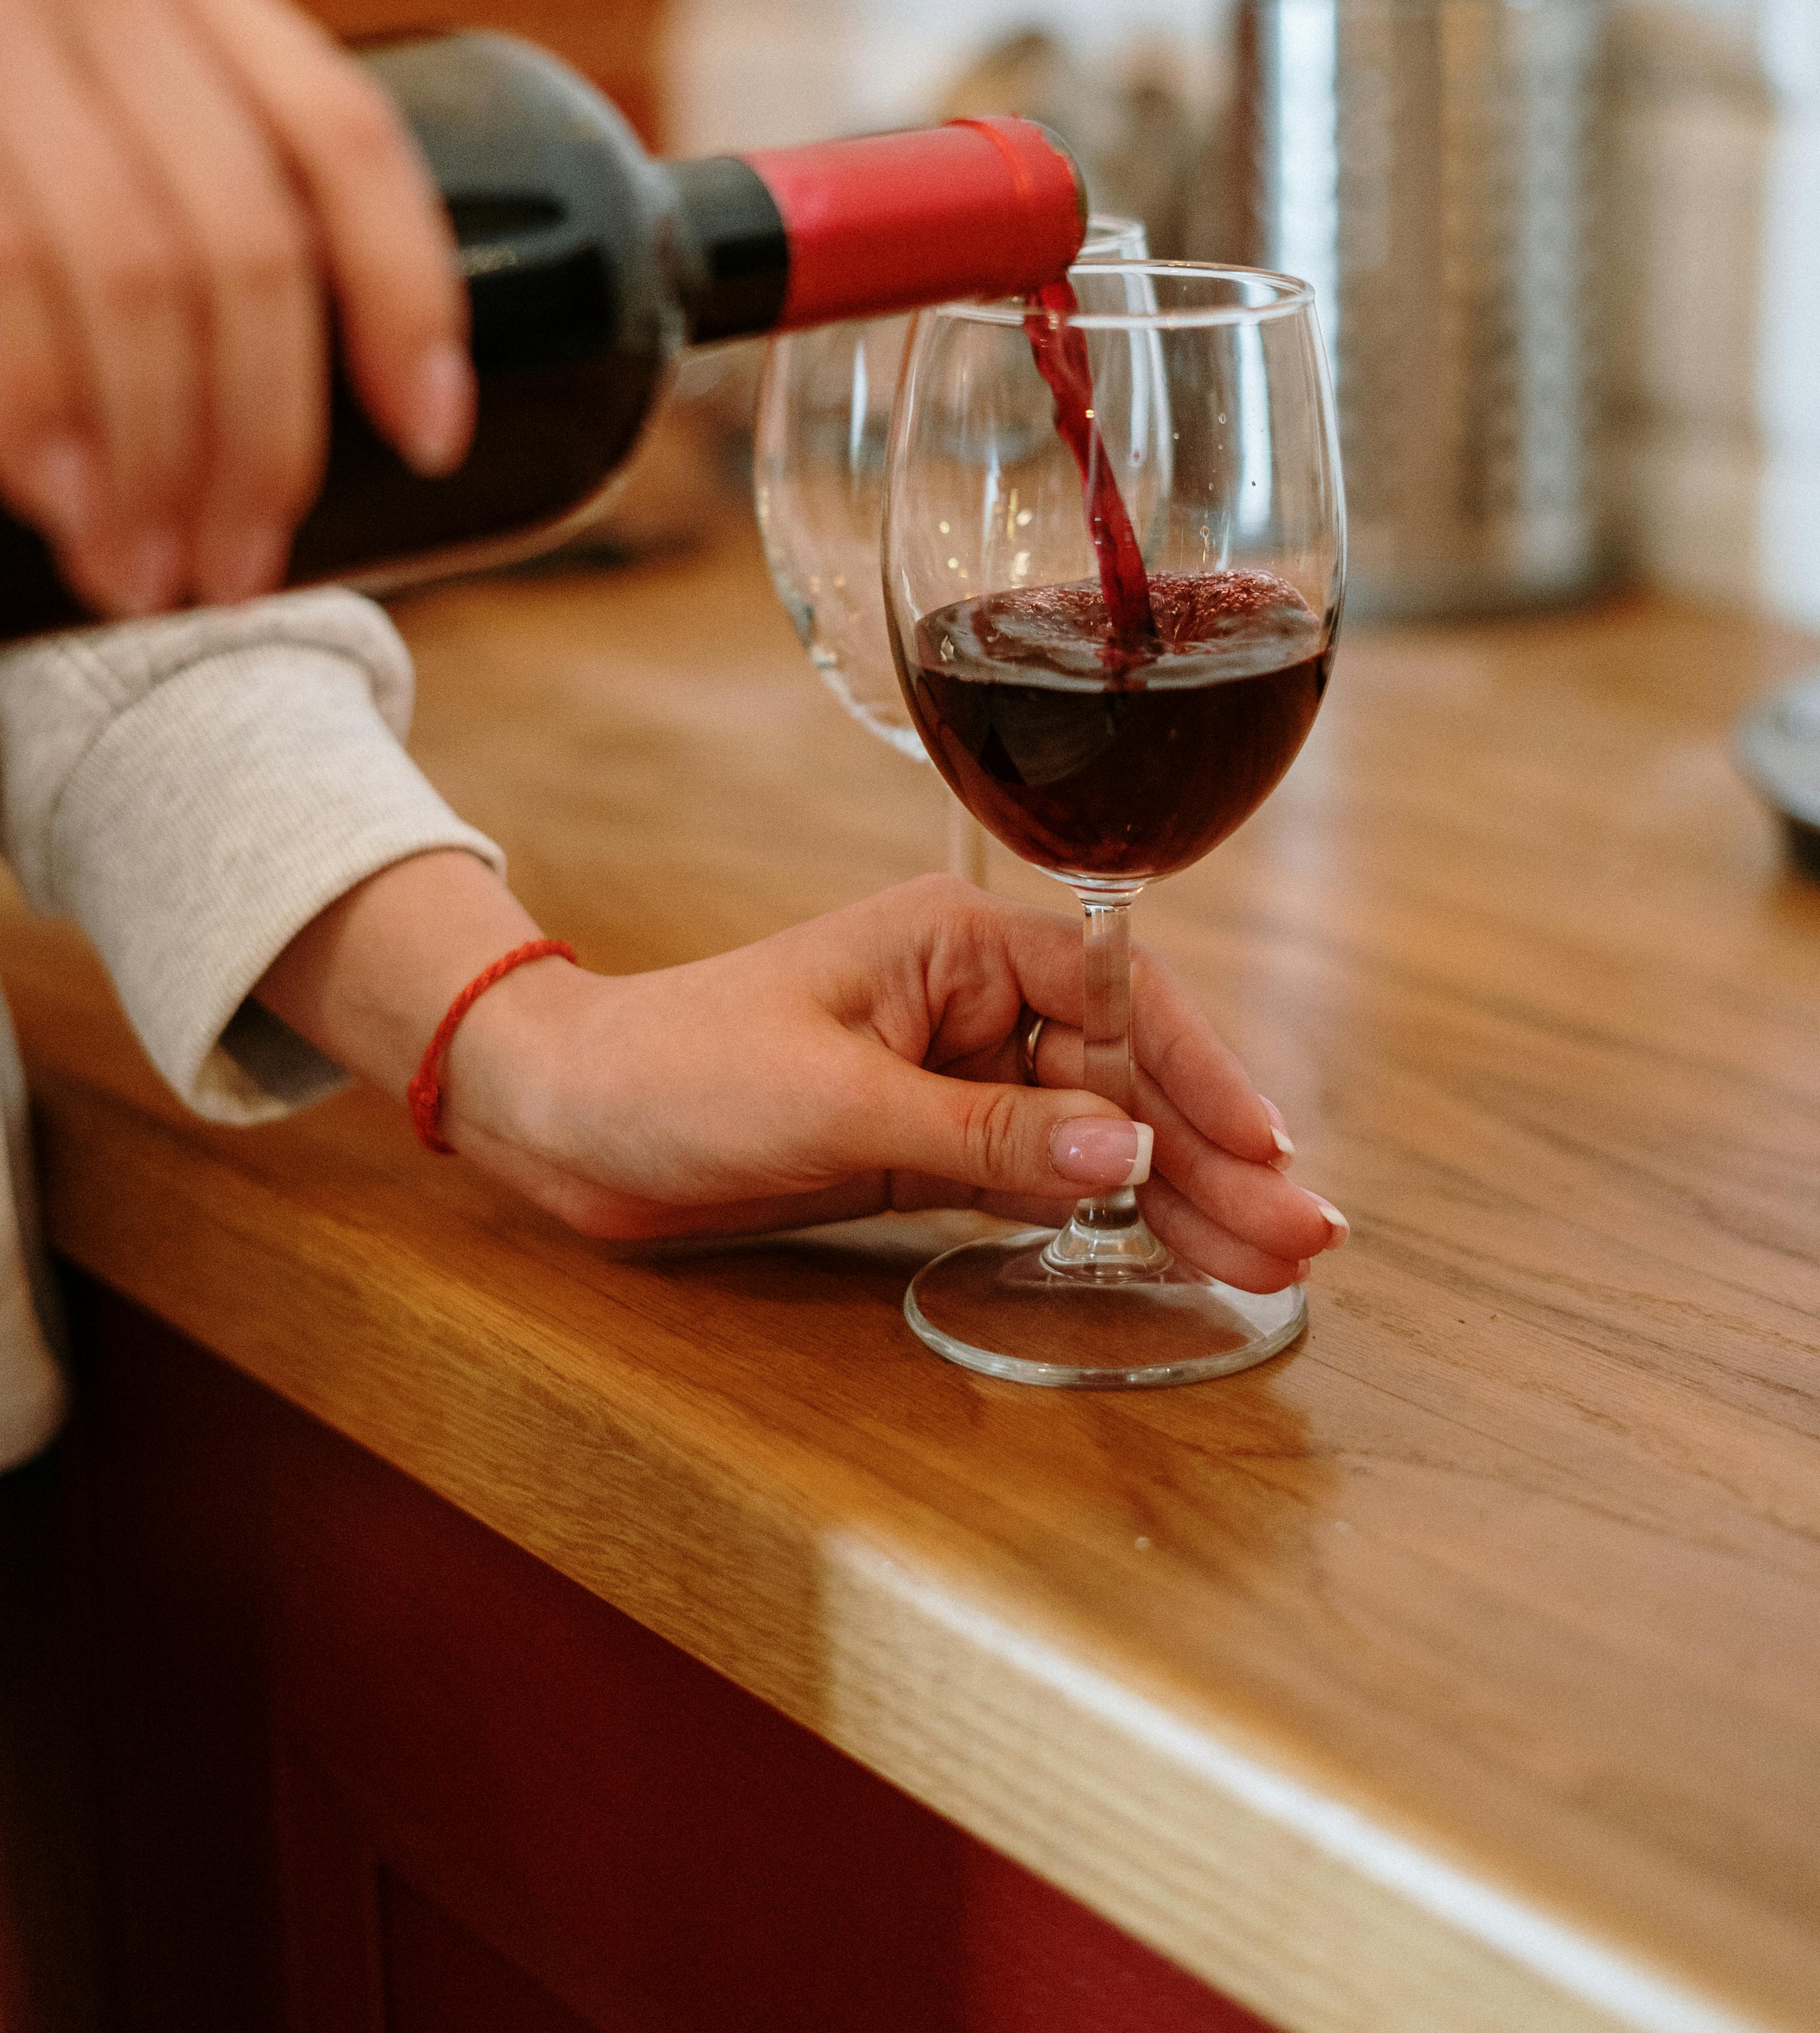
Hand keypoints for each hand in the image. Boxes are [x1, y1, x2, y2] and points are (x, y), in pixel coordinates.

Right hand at [0, 0, 474, 615]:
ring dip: (150, 458)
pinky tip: (61, 499)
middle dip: (258, 436)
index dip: (408, 297)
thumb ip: (164, 150)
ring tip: (143, 574)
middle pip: (245, 240)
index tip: (432, 442)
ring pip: (128, 276)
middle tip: (237, 571)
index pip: (343, 135)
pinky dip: (35, 412)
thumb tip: (268, 409)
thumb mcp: (58, 50)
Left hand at [258, 858, 1347, 1292]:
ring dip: (1179, 1195)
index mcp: (956, 942)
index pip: (1115, 1000)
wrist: (569, 1120)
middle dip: (1213, 1155)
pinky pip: (1046, 1171)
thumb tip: (1126, 1144)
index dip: (1198, 1078)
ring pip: (1096, 1132)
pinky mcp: (934, 1139)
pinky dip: (1108, 1210)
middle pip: (1123, 1074)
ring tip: (1268, 1263)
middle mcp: (972, 998)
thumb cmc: (679, 1071)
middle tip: (1303, 1239)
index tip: (1266, 1153)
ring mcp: (957, 1071)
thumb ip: (987, 1131)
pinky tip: (1177, 1246)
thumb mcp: (836, 1101)